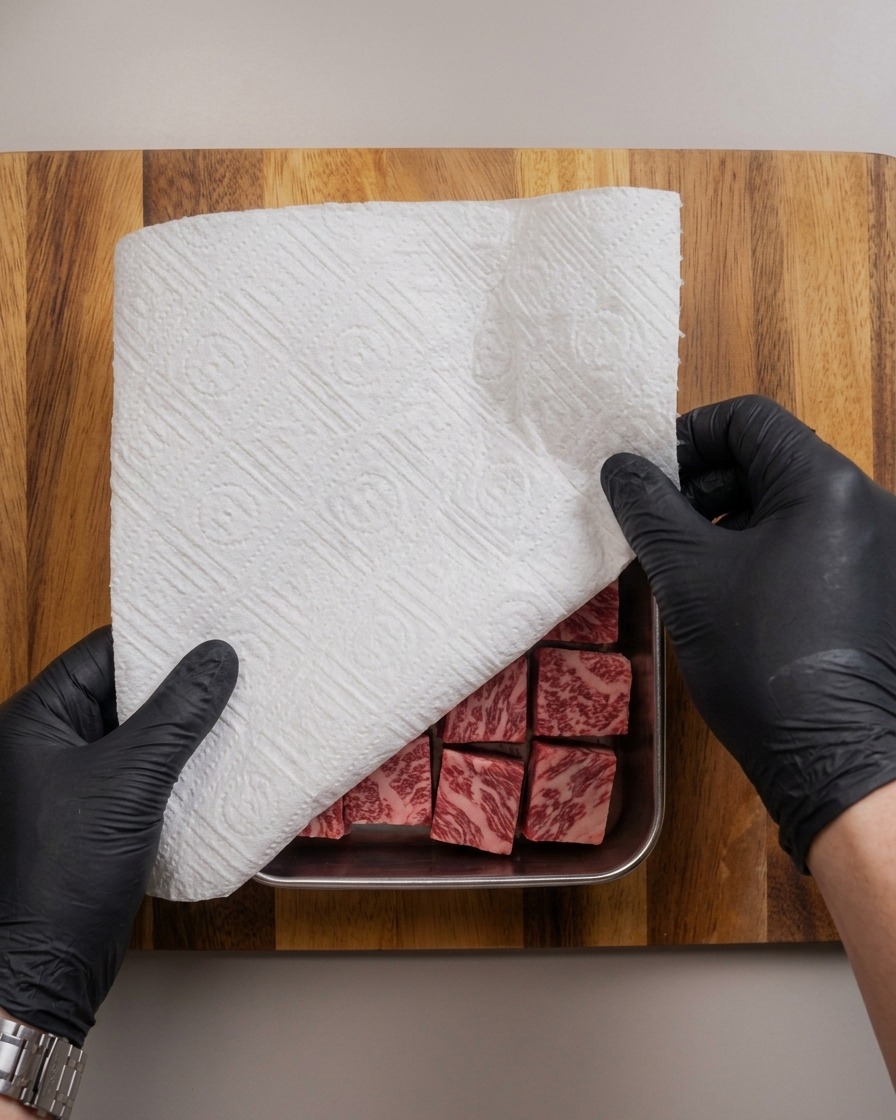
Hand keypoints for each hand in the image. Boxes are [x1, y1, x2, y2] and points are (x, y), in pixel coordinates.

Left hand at [0, 627, 237, 1045]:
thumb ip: (177, 713)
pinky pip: (140, 767)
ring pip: (135, 730)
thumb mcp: (131, 777)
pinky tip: (214, 756)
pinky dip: (174, 760)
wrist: (48, 965)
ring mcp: (70, 777)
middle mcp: (47, 741)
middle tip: (234, 665)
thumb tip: (218, 657)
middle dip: (175, 682)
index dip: (157, 640)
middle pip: (121, 689)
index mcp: (36, 718)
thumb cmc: (68, 867)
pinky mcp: (94, 810)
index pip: (102, 654)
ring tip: (234, 705)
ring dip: (179, 723)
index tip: (211, 631)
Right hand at [601, 395, 895, 870]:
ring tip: (691, 569)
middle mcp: (865, 502)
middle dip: (706, 486)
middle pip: (770, 459)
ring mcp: (877, 545)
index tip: (650, 483)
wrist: (831, 756)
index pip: (747, 419)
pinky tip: (730, 595)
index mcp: (824, 483)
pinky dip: (763, 550)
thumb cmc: (756, 656)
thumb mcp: (685, 574)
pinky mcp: (876, 584)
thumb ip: (648, 506)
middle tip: (664, 531)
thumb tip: (620, 466)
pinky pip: (811, 540)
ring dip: (731, 520)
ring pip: (788, 503)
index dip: (688, 439)